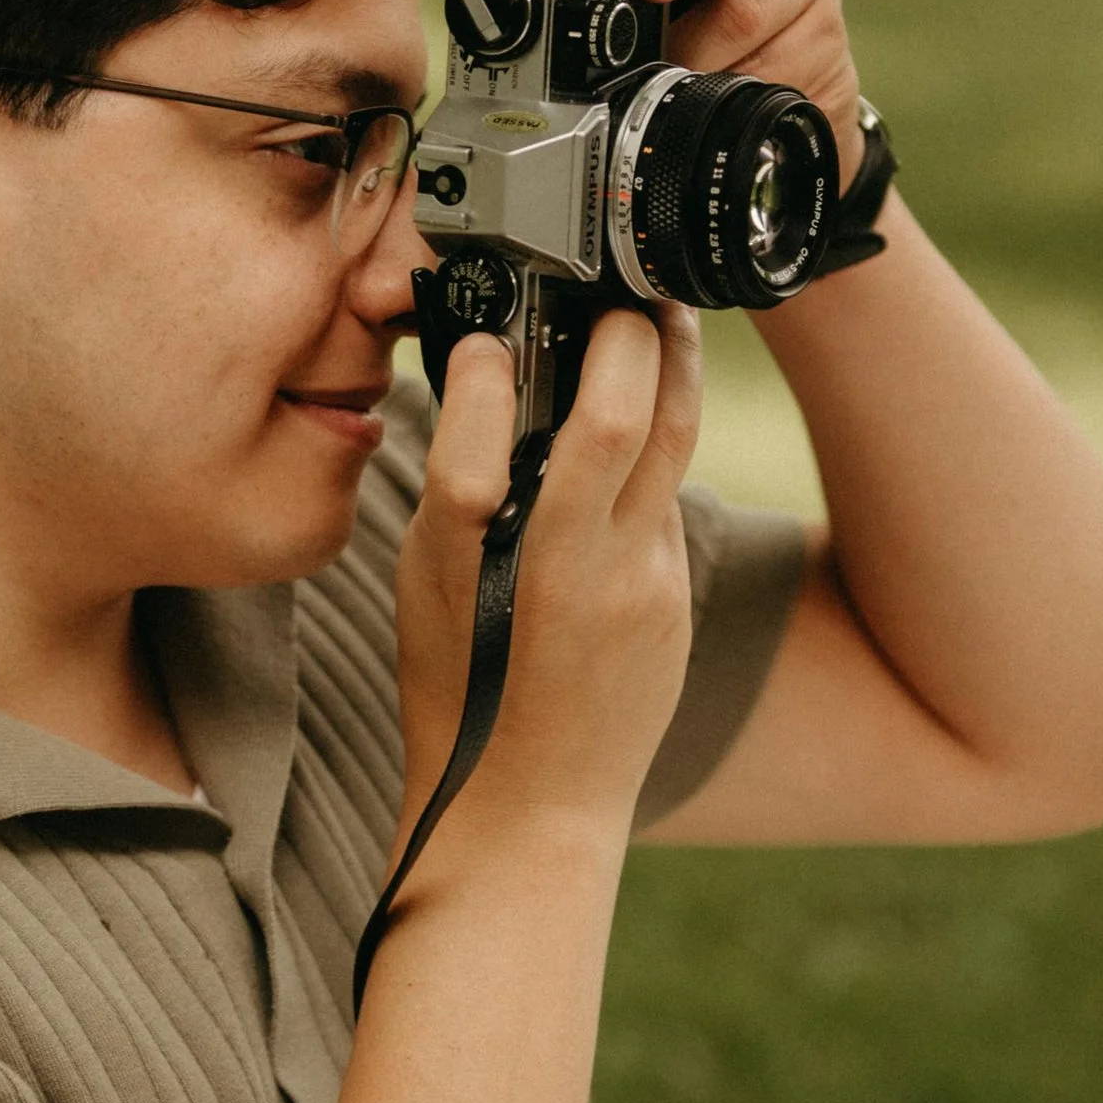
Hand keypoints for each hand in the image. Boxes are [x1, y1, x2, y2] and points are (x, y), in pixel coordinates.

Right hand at [394, 307, 700, 845]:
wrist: (534, 813)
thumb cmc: (460, 697)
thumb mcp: (427, 590)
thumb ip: (459, 481)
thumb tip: (487, 373)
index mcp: (532, 568)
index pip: (579, 432)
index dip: (562, 359)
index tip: (535, 322)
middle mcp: (607, 573)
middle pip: (650, 420)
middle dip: (644, 336)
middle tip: (628, 289)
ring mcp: (653, 588)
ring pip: (675, 448)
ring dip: (667, 370)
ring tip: (650, 319)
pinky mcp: (675, 603)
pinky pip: (666, 503)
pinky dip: (649, 454)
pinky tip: (627, 433)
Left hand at [556, 0, 864, 184]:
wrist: (775, 109)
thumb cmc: (691, 52)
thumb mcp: (632, 31)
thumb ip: (601, 23)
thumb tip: (546, 59)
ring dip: (704, 51)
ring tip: (680, 79)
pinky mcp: (825, 31)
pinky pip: (787, 60)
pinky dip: (744, 86)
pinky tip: (730, 96)